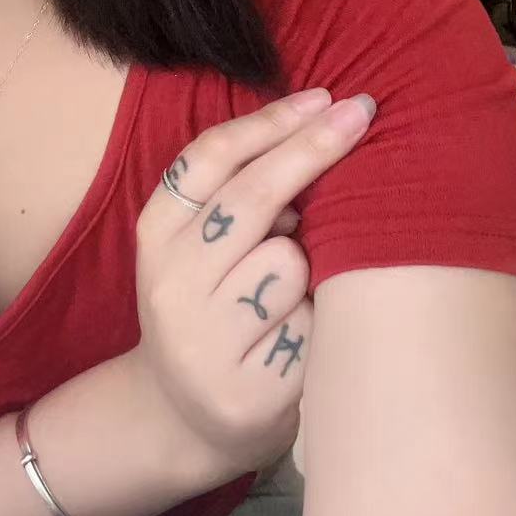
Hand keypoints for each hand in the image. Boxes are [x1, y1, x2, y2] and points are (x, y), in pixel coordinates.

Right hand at [131, 88, 376, 480]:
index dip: (269, 122)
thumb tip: (317, 124)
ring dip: (310, 266)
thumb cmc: (209, 307)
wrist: (181, 419)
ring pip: (290, 264)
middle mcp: (170, 285)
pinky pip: (313, 326)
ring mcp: (206, 343)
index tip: (324, 97)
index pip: (209, 160)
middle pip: (252, 198)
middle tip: (362, 112)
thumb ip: (233, 195)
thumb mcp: (194, 247)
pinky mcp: (249, 393)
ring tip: (288, 295)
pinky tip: (302, 338)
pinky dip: (321, 322)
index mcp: (154, 236)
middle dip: (313, 148)